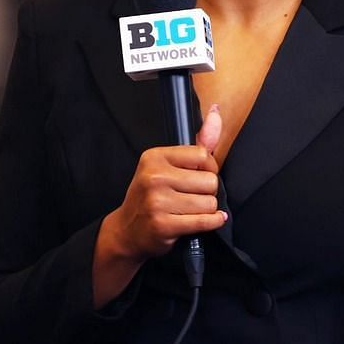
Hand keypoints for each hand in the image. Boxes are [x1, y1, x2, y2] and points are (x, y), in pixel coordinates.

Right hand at [100, 104, 226, 260]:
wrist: (127, 230)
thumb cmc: (151, 196)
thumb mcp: (167, 165)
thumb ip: (198, 142)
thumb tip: (216, 112)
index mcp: (154, 156)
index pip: (203, 156)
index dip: (207, 169)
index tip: (197, 177)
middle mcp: (153, 176)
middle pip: (210, 181)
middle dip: (207, 192)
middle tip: (191, 196)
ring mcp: (157, 201)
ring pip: (209, 203)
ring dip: (206, 210)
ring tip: (189, 210)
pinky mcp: (163, 224)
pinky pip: (205, 221)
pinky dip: (211, 222)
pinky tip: (203, 220)